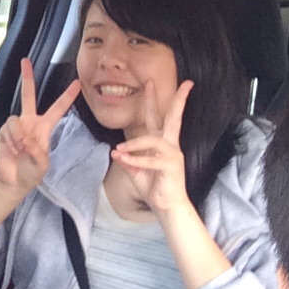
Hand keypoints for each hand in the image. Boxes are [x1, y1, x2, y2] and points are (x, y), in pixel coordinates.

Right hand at [0, 58, 81, 196]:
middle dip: (26, 77)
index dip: (67, 96)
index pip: (58, 108)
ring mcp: (17, 126)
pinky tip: (12, 149)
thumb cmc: (30, 173)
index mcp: (44, 127)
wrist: (13, 181)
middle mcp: (30, 122)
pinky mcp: (4, 131)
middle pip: (28, 94)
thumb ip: (37, 151)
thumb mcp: (42, 165)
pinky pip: (8, 129)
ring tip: (19, 150)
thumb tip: (26, 139)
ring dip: (18, 137)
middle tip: (25, 61)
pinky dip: (10, 141)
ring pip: (16, 119)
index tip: (77, 83)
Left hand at [110, 79, 193, 215]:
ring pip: (153, 139)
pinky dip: (135, 160)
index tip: (150, 82)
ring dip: (134, 144)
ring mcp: (173, 154)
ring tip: (119, 151)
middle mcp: (169, 144)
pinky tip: (123, 160)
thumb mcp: (135, 171)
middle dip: (172, 99)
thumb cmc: (153, 187)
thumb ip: (127, 160)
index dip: (152, 99)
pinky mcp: (172, 166)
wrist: (167, 207)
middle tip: (158, 82)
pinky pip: (151, 159)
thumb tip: (115, 152)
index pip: (157, 117)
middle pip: (171, 117)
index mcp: (161, 142)